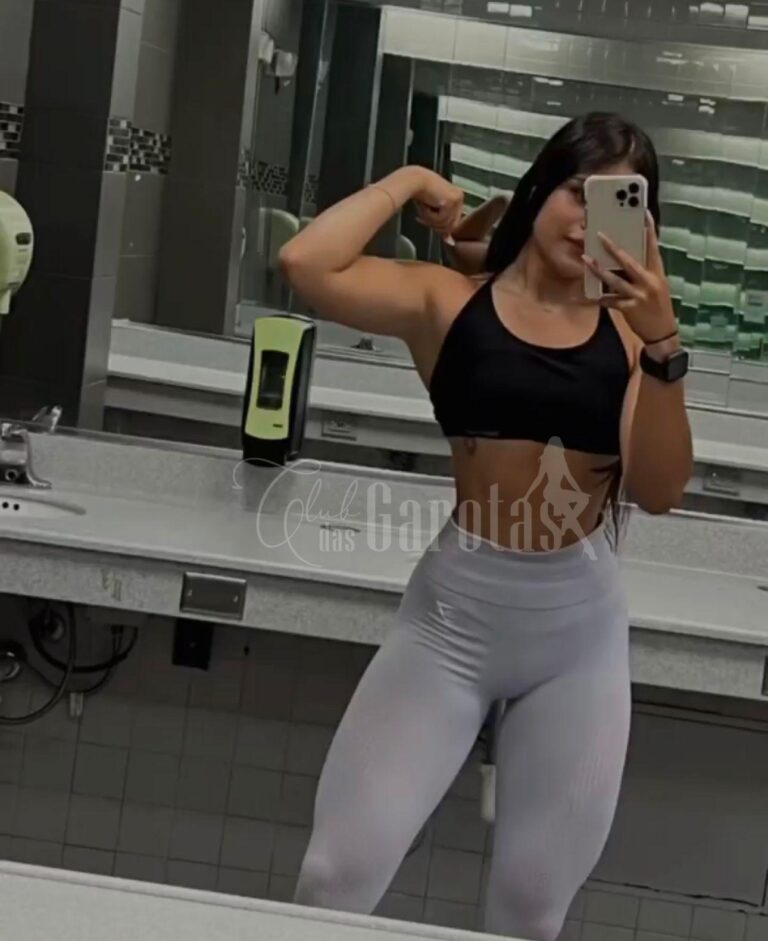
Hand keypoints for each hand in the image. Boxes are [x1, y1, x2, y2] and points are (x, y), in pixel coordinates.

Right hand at [411, 171, 463, 243]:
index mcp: (457, 198)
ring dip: (431, 220)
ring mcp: (457, 199)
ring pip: (445, 225)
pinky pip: (441, 220)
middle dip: (436, 224)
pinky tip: (425, 205)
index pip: (454, 223)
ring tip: (424, 207)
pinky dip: (429, 215)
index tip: (429, 221)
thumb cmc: (419, 192)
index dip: (441, 226)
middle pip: (451, 226)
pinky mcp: (450, 201)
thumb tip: (450, 243)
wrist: (413, 180)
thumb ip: (443, 225)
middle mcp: (459, 197)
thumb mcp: (433, 211)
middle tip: (424, 215)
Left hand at [582, 210, 677, 344]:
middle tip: (600, 235)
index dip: (649, 230)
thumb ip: (644, 272)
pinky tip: (595, 296)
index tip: (644, 214)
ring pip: (615, 280)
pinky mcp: (630, 309)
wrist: (663, 332)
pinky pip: (611, 301)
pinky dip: (602, 298)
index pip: (653, 247)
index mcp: (657, 273)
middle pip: (629, 261)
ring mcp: (639, 295)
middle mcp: (649, 282)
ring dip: (599, 270)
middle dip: (613, 248)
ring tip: (586, 259)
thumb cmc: (658, 306)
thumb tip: (625, 258)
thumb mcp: (657, 286)